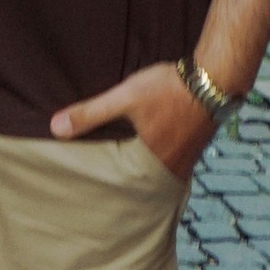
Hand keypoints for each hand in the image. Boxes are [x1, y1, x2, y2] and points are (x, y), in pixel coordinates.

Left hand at [49, 59, 220, 181]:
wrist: (215, 78)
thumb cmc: (170, 87)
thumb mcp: (125, 96)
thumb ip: (91, 113)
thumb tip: (55, 128)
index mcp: (151, 165)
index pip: (117, 186)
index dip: (100, 186)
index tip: (82, 188)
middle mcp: (170, 171)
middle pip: (137, 187)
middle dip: (118, 187)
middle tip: (95, 191)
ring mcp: (184, 164)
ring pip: (152, 178)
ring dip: (136, 176)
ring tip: (115, 175)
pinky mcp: (190, 153)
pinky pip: (166, 168)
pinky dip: (152, 166)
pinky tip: (142, 157)